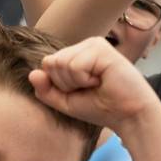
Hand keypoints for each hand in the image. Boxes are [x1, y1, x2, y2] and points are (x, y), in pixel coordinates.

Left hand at [30, 37, 158, 130]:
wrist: (128, 115)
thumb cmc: (100, 108)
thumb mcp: (65, 102)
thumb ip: (46, 90)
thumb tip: (32, 73)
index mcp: (76, 54)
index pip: (47, 65)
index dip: (59, 85)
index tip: (81, 91)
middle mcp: (85, 45)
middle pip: (51, 62)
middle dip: (65, 84)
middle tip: (90, 88)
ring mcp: (94, 44)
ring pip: (61, 63)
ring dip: (76, 82)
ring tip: (97, 84)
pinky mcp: (102, 48)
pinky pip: (74, 66)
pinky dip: (84, 80)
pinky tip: (102, 79)